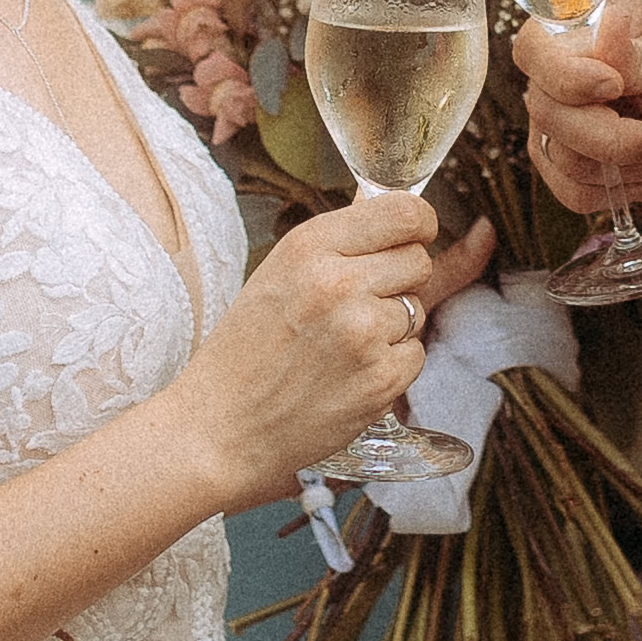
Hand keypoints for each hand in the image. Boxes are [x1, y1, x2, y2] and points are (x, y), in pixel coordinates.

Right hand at [182, 193, 493, 511]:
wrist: (222, 428)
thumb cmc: (246, 349)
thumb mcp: (281, 272)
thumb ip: (341, 242)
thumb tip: (399, 212)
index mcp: (310, 246)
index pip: (405, 212)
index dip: (419, 224)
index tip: (414, 236)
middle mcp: (339, 283)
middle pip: (418, 260)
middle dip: (399, 279)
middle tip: (357, 305)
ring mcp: (363, 332)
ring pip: (417, 309)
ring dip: (392, 327)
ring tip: (341, 346)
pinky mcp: (381, 379)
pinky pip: (415, 354)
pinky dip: (391, 366)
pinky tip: (349, 374)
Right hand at [514, 0, 641, 218]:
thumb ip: (639, 53)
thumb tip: (608, 27)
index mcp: (577, 31)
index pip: (534, 49)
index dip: (565, 75)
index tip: (613, 85)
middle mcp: (555, 78)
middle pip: (548, 112)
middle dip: (612, 135)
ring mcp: (557, 126)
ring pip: (565, 158)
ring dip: (632, 160)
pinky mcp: (569, 169)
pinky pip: (575, 192)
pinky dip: (627, 184)